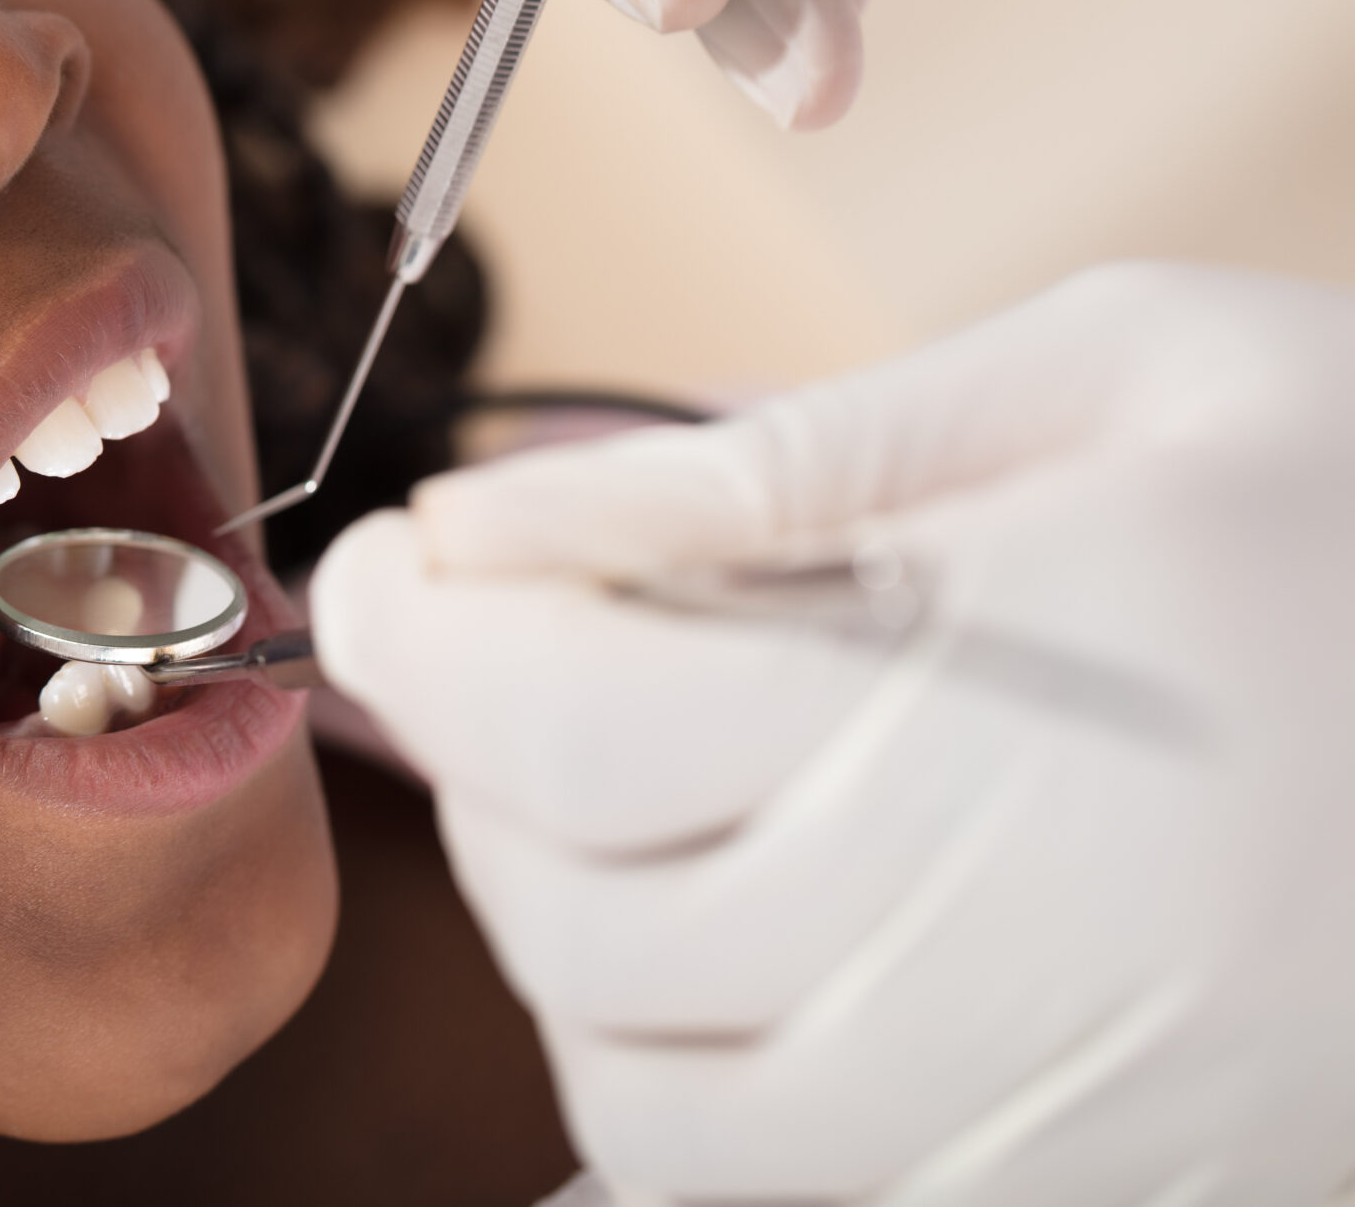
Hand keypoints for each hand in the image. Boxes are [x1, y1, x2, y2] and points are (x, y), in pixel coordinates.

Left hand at [312, 263, 1354, 1202]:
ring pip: (634, 1090)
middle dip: (487, 767)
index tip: (387, 572)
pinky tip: (729, 943)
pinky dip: (676, 1083)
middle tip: (525, 643)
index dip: (417, 644)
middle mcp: (982, 967)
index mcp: (983, 722)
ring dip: (572, 931)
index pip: (548, 726)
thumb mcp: (1120, 384)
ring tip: (642, 783)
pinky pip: (757, 1194)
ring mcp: (1030, 1130)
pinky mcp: (1087, 1201)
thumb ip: (780, 465)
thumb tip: (494, 521)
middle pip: (563, 912)